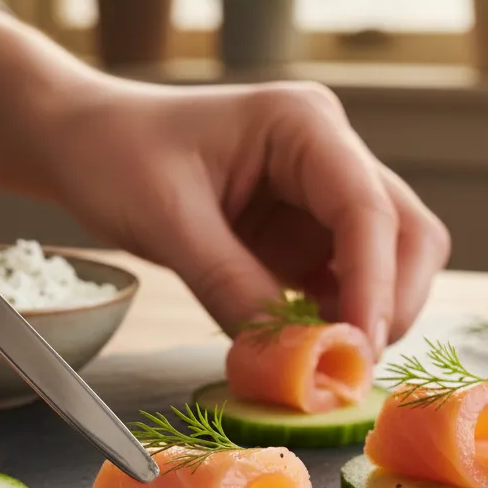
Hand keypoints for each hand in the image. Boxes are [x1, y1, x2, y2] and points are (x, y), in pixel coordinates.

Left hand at [45, 80, 450, 355]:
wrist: (82, 142)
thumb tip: (288, 358)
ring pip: (385, 259)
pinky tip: (304, 346)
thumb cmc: (115, 154)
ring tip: (323, 362)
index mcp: (302, 123)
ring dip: (367, 314)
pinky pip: (340, 280)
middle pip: (405, 231)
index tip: (360, 348)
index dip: (376, 282)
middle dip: (391, 300)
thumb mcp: (167, 218)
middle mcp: (325, 152)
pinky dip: (335, 318)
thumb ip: (229, 284)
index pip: (367, 206)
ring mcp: (316, 194)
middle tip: (350, 364)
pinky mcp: (298, 232)